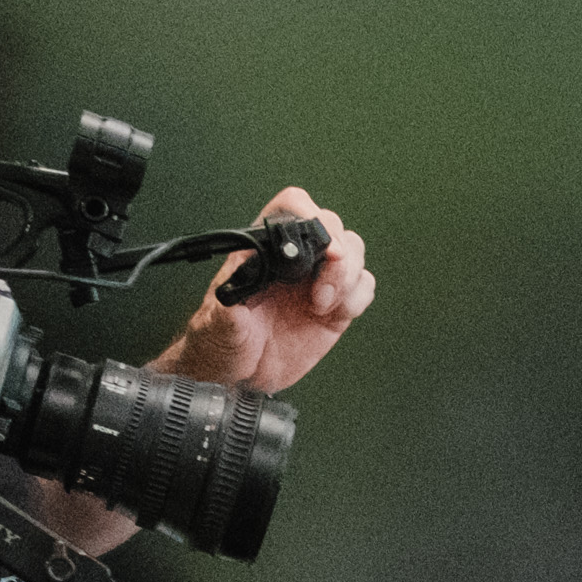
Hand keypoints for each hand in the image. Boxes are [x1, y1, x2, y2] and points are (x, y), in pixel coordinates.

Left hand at [161, 187, 374, 394]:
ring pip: (353, 252)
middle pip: (331, 226)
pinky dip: (357, 298)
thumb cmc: (222, 342)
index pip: (291, 208)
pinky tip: (334, 315)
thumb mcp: (218, 328)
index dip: (309, 214)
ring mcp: (317, 280)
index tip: (320, 245)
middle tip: (324, 288)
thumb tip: (232, 294)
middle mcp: (294, 260)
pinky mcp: (336, 305)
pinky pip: (363, 286)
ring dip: (348, 278)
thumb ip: (227, 312)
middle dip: (338, 253)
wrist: (239, 374)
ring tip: (324, 306)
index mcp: (263, 250)